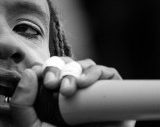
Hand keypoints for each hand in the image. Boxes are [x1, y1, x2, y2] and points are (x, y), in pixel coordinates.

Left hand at [9, 57, 135, 126]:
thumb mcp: (33, 125)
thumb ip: (23, 103)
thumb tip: (29, 73)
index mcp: (60, 91)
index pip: (54, 67)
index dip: (47, 67)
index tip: (42, 78)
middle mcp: (77, 85)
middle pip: (69, 63)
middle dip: (58, 68)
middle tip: (52, 84)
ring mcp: (94, 86)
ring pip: (86, 64)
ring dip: (74, 71)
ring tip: (68, 89)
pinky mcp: (111, 89)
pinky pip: (106, 72)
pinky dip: (95, 72)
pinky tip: (84, 83)